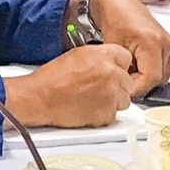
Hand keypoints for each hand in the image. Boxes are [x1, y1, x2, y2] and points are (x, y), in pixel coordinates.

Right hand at [0, 44, 134, 128]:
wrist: (41, 97)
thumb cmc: (52, 78)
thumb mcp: (77, 55)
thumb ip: (99, 58)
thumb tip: (110, 63)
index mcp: (103, 55)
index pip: (126, 58)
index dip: (119, 66)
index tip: (115, 71)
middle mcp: (111, 73)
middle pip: (128, 82)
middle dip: (118, 86)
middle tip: (100, 89)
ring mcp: (111, 94)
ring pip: (124, 100)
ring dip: (113, 101)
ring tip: (93, 99)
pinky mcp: (107, 113)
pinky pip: (113, 115)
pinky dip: (103, 114)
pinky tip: (88, 108)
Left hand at [87, 0, 169, 90]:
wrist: (120, 4)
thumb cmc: (114, 19)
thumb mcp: (114, 49)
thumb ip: (123, 71)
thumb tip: (127, 90)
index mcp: (152, 42)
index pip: (151, 78)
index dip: (136, 88)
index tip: (124, 89)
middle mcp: (165, 43)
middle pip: (158, 79)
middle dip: (140, 84)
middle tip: (123, 80)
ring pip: (162, 76)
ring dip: (146, 78)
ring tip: (129, 70)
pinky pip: (163, 68)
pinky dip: (150, 71)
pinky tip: (137, 65)